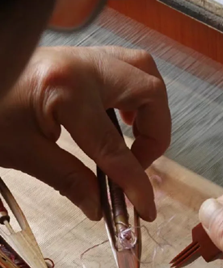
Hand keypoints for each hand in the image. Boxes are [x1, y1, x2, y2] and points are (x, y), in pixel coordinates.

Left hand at [0, 46, 170, 220]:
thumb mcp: (22, 153)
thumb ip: (67, 181)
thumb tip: (99, 208)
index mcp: (67, 90)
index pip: (115, 147)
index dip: (136, 183)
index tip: (146, 209)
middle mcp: (82, 66)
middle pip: (150, 91)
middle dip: (154, 135)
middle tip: (136, 165)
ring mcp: (81, 57)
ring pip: (141, 72)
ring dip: (149, 109)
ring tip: (134, 140)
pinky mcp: (76, 60)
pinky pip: (124, 69)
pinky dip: (133, 95)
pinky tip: (120, 119)